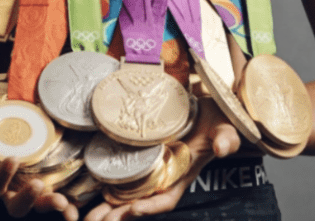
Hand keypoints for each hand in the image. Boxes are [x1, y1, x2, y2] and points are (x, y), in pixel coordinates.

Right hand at [0, 153, 79, 220]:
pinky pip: (53, 189)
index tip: (12, 157)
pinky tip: (74, 204)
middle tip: (38, 186)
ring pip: (37, 202)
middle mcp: (7, 187)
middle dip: (27, 200)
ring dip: (49, 204)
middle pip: (16, 206)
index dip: (1, 176)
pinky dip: (64, 201)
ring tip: (63, 203)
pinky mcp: (41, 173)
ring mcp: (24, 182)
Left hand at [84, 98, 240, 220]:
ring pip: (128, 191)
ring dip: (109, 205)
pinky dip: (110, 180)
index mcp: (182, 175)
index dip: (150, 206)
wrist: (208, 105)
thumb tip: (222, 147)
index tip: (133, 209)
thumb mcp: (225, 128)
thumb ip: (226, 139)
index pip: (166, 199)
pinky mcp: (142, 151)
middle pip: (140, 201)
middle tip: (96, 220)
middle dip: (119, 215)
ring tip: (88, 215)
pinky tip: (93, 183)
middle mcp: (165, 175)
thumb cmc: (218, 120)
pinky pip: (124, 172)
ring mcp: (152, 165)